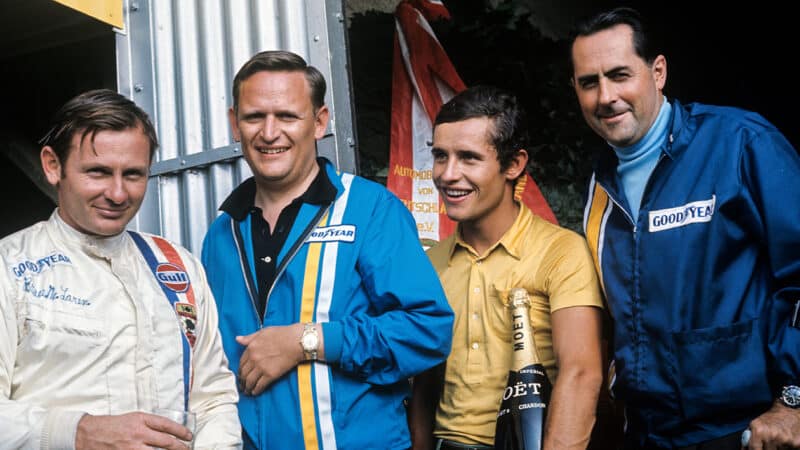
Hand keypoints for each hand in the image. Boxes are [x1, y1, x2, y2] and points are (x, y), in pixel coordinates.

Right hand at [75, 412, 192, 449]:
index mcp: (140, 420)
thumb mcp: (133, 418)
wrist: (88, 433)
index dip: (181, 431)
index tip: (189, 436)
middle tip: (187, 448)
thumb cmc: (111, 425)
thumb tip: (168, 432)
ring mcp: (131, 448)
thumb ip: (149, 424)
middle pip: (166, 442)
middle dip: (180, 447)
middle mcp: (138, 434)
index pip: (167, 425)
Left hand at [236, 323, 305, 395]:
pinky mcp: (270, 375)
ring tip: (247, 391)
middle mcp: (254, 358)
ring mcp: (262, 367)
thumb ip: (249, 337)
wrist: (297, 341)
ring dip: (247, 388)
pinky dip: (256, 391)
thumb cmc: (283, 334)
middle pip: (243, 373)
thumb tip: (237, 339)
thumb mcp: (263, 332)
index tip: (241, 374)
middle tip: (242, 385)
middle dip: (242, 381)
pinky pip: (259, 385)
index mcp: (251, 348)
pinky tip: (255, 393)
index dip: (240, 370)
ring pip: (249, 381)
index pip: (241, 362)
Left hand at [744, 402, 799, 448]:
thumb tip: (745, 448)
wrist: (789, 410)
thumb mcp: (755, 424)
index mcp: (759, 430)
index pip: (754, 449)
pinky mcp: (796, 443)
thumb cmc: (771, 418)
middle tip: (768, 443)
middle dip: (767, 449)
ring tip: (778, 440)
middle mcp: (772, 435)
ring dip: (777, 448)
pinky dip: (787, 447)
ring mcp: (785, 440)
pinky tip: (786, 440)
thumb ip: (750, 437)